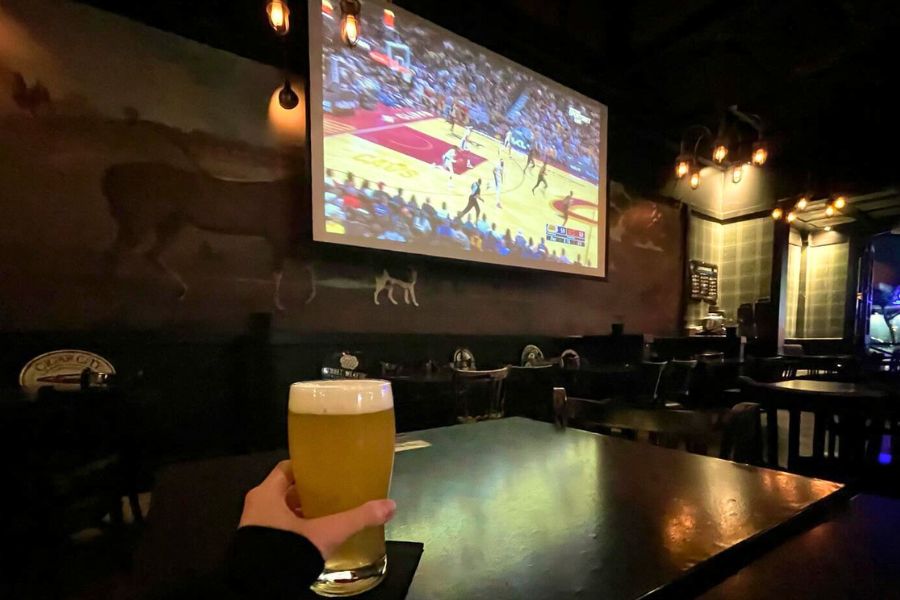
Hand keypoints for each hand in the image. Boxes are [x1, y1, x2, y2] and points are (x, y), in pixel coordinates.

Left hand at [239, 461, 395, 558]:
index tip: (325, 471)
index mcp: (266, 494)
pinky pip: (277, 531)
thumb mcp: (327, 532)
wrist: (260, 589)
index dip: (306, 468)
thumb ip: (357, 518)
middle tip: (332, 494)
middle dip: (308, 493)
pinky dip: (294, 531)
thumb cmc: (287, 550)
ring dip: (301, 513)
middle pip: (284, 491)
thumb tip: (389, 506)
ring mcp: (253, 528)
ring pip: (280, 513)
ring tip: (327, 515)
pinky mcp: (256, 548)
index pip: (286, 469)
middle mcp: (256, 507)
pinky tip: (313, 538)